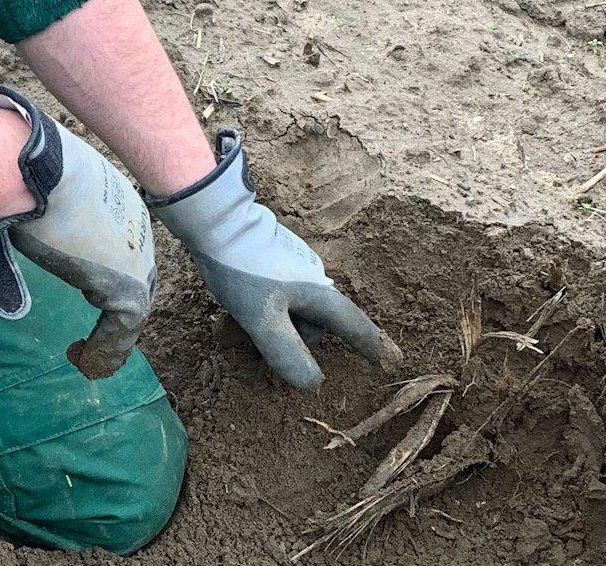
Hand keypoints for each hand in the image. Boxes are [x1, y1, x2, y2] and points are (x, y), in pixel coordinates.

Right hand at [0, 84, 156, 378]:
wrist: (23, 167)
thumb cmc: (10, 173)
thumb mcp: (22, 198)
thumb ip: (20, 228)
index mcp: (112, 197)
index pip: (120, 242)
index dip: (105, 272)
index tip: (84, 295)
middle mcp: (132, 224)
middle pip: (135, 276)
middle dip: (115, 310)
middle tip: (90, 337)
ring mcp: (135, 255)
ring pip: (130, 309)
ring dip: (109, 339)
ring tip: (83, 358)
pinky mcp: (128, 285)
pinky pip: (122, 329)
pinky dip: (104, 351)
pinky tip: (81, 360)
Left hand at [148, 132, 400, 389]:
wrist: (218, 221)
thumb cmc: (243, 270)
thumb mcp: (263, 320)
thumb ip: (287, 353)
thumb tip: (313, 385)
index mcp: (319, 294)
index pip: (352, 325)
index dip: (369, 345)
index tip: (387, 360)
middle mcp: (315, 278)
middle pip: (318, 322)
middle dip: (297, 337)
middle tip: (260, 340)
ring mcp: (296, 265)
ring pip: (297, 308)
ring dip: (278, 322)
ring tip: (244, 320)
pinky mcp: (277, 257)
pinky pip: (281, 294)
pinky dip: (268, 307)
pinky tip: (242, 302)